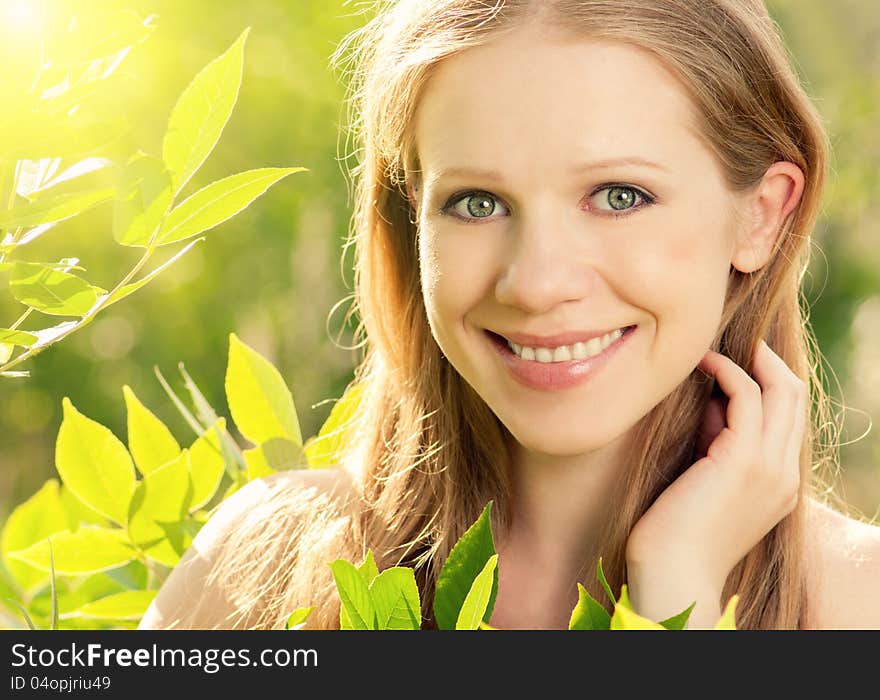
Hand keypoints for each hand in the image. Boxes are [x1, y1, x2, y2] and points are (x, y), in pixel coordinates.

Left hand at [625, 340, 807, 624]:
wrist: (673, 573)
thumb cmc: (676, 530)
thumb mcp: (706, 479)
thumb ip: (718, 444)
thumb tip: (714, 405)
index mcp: (779, 483)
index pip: (790, 418)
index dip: (770, 383)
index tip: (738, 361)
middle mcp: (784, 473)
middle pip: (796, 398)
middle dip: (770, 363)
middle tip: (738, 342)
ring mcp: (769, 467)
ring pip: (781, 392)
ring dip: (749, 361)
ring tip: (713, 348)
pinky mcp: (742, 460)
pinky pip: (746, 397)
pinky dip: (727, 372)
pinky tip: (702, 363)